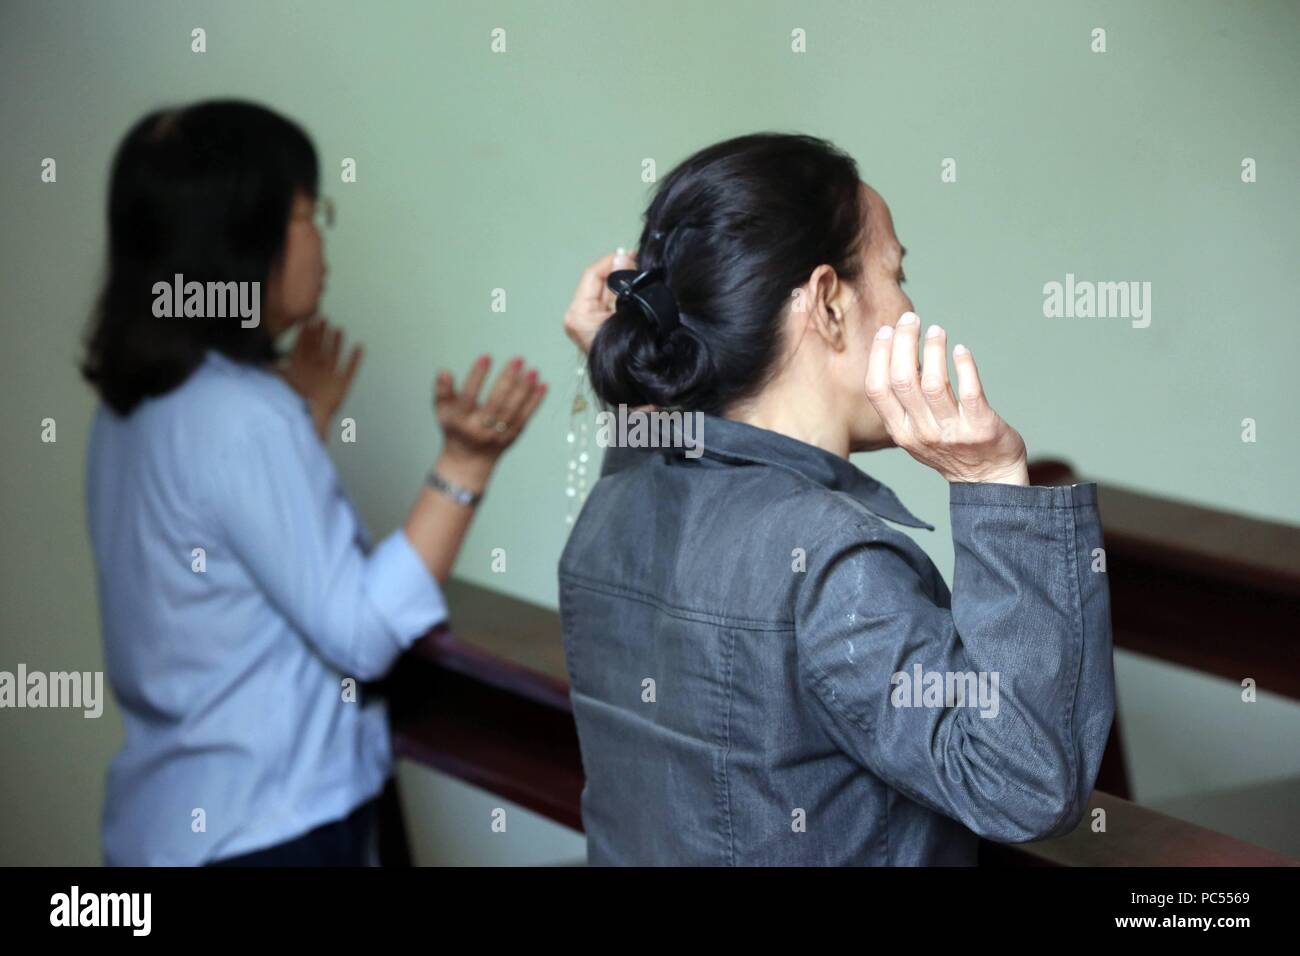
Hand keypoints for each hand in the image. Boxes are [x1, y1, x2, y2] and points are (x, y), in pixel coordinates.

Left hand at [280, 317, 362, 440]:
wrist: (307, 423)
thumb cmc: (293, 406)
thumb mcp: (280, 385)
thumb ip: (273, 373)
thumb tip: (258, 362)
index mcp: (301, 371)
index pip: (304, 349)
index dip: (305, 335)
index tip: (306, 322)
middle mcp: (316, 372)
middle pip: (319, 349)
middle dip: (321, 334)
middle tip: (322, 319)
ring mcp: (330, 378)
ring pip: (334, 356)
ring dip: (337, 343)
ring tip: (339, 329)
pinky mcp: (342, 386)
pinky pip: (350, 370)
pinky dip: (355, 359)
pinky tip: (359, 347)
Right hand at [432, 355, 547, 490]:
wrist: (469, 460)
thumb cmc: (454, 428)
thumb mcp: (443, 411)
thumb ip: (442, 391)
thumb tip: (443, 371)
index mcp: (460, 421)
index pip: (468, 397)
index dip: (476, 377)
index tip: (486, 356)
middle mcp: (480, 429)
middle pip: (496, 403)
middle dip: (507, 380)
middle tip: (518, 359)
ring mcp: (497, 434)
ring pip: (513, 410)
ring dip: (525, 390)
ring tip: (533, 370)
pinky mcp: (512, 436)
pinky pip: (525, 417)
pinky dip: (535, 402)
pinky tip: (543, 385)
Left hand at [563, 248, 636, 351]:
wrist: (633, 386)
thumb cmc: (626, 352)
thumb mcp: (625, 314)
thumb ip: (622, 285)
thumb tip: (623, 258)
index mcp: (578, 313)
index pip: (593, 275)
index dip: (613, 262)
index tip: (634, 255)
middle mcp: (577, 316)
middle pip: (600, 284)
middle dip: (621, 274)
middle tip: (643, 267)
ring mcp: (586, 324)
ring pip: (608, 294)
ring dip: (625, 286)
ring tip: (643, 281)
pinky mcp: (598, 329)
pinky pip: (611, 306)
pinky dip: (624, 298)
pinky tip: (638, 295)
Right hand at [865, 312, 1028, 485]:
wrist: (987, 479)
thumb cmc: (950, 448)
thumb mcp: (915, 432)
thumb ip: (904, 402)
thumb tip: (897, 351)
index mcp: (900, 432)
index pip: (877, 389)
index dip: (879, 355)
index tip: (887, 330)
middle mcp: (921, 433)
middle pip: (903, 380)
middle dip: (904, 342)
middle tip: (911, 319)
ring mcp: (952, 432)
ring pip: (933, 383)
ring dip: (933, 350)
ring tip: (937, 331)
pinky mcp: (981, 428)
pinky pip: (970, 391)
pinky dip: (964, 366)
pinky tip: (961, 350)